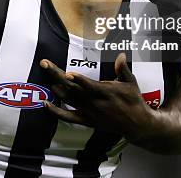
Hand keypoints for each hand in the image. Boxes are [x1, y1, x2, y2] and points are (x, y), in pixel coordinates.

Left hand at [40, 53, 157, 141]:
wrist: (136, 124)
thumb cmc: (133, 100)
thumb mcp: (130, 83)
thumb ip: (123, 68)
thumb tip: (121, 54)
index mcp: (105, 92)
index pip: (89, 86)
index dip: (79, 80)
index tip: (68, 73)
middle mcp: (94, 103)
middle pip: (72, 88)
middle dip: (57, 75)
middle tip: (45, 63)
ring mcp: (89, 112)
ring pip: (68, 99)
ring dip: (55, 88)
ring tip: (45, 76)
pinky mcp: (86, 120)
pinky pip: (68, 117)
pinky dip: (56, 112)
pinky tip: (46, 104)